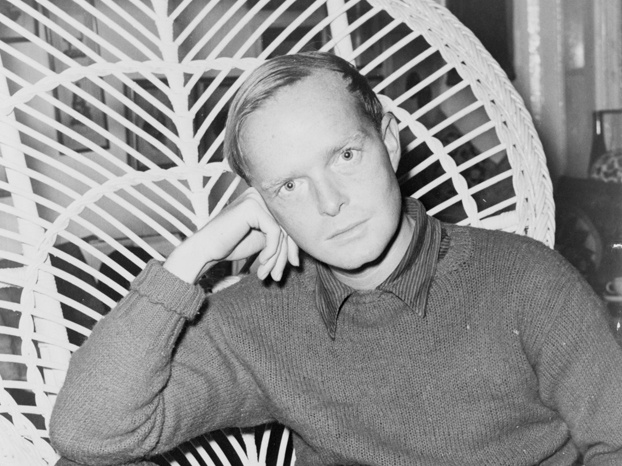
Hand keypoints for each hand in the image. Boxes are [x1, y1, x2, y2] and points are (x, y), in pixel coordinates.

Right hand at [164, 188, 298, 283]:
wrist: (206, 249)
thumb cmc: (231, 245)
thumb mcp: (263, 240)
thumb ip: (281, 237)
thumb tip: (304, 246)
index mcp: (264, 199)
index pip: (289, 222)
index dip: (293, 246)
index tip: (293, 266)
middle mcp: (261, 194)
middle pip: (288, 226)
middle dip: (286, 255)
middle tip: (280, 276)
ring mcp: (256, 198)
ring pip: (282, 231)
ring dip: (277, 258)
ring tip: (268, 274)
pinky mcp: (252, 207)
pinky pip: (274, 232)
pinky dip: (271, 251)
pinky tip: (262, 263)